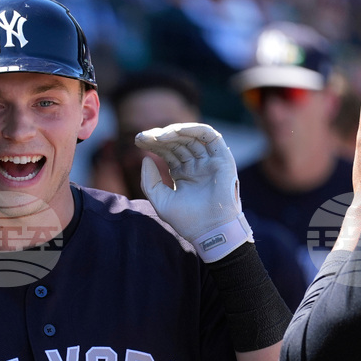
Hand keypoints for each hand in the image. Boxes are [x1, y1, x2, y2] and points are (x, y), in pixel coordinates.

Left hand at [136, 122, 251, 261]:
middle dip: (159, 137)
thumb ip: (149, 181)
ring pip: (191, 137)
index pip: (167, 152)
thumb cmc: (187, 220)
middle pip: (177, 143)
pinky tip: (175, 132)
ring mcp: (209, 161)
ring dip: (174, 132)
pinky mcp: (222, 158)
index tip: (138, 140)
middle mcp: (196, 165)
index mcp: (183, 173)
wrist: (210, 231)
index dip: (153, 144)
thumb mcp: (160, 200)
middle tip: (142, 137)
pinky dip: (193, 129)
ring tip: (158, 136)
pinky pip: (210, 136)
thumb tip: (145, 159)